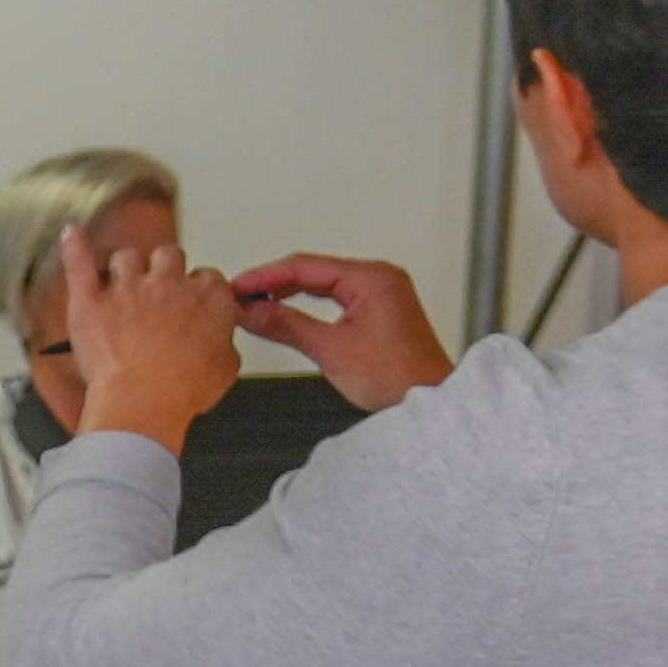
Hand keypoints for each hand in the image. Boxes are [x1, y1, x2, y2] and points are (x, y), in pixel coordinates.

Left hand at [58, 224, 244, 448]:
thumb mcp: (226, 367)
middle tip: (159, 295)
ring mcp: (127, 288)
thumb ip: (223, 339)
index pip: (206, 277)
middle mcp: (168, 282)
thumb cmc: (183, 389)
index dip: (196, 292)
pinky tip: (72, 234)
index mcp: (207, 295)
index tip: (191, 305)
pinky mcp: (91, 300)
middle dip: (165, 271)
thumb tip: (218, 338)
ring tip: (124, 289)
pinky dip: (74, 246)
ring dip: (127, 269)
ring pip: (127, 257)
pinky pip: (79, 262)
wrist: (143, 401)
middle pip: (168, 256)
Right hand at [227, 251, 456, 408]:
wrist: (428, 400)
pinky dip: (308, 302)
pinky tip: (288, 309)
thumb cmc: (399, 377)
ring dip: (289, 291)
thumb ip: (286, 326)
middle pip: (313, 270)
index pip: (305, 266)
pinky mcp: (379, 307)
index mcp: (372, 278)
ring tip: (257, 303)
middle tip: (241, 296)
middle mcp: (379, 278)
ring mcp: (381, 291)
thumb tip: (253, 312)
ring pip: (323, 282)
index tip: (239, 287)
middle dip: (273, 283)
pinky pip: (335, 294)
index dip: (265, 277)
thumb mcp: (331, 350)